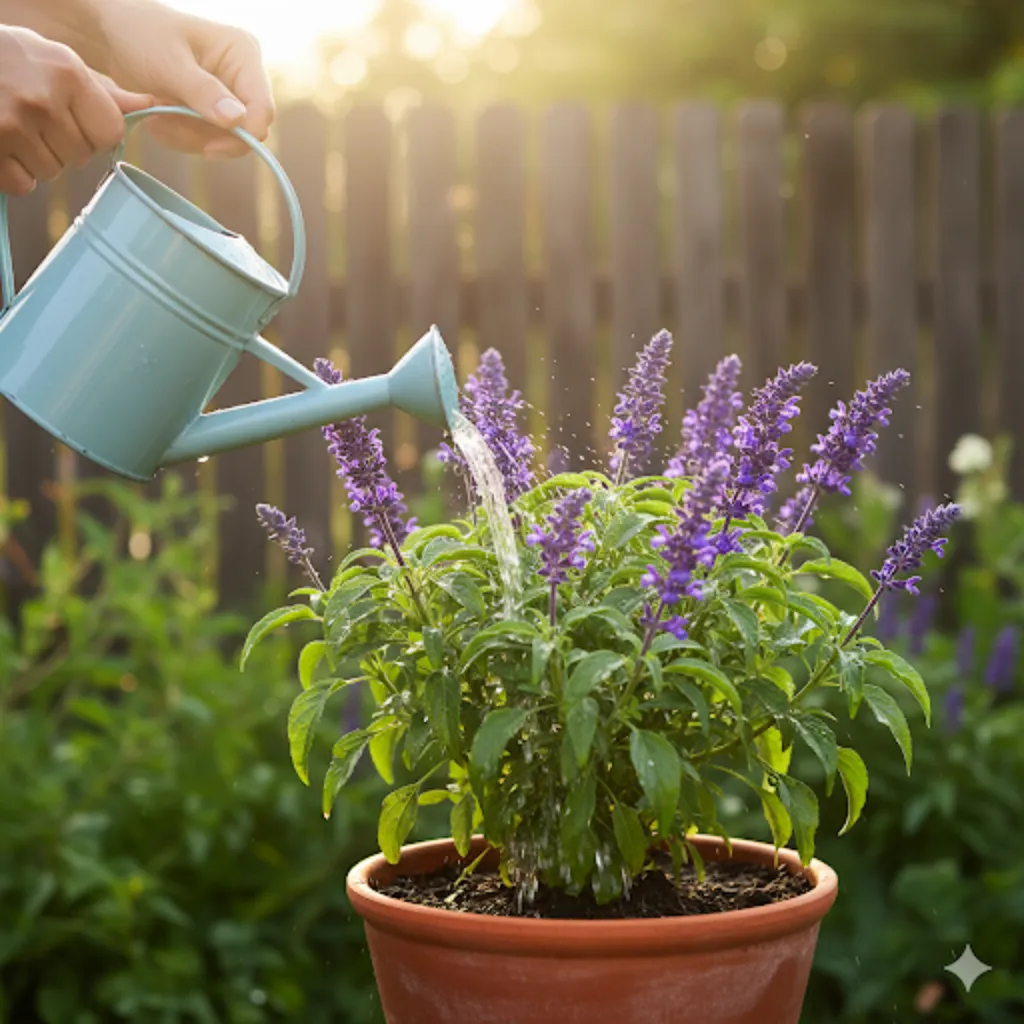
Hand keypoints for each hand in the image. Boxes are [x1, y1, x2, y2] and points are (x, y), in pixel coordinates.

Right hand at [0, 27, 150, 195]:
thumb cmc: (8, 58)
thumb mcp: (55, 60)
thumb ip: (100, 90)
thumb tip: (147, 105)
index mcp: (66, 75)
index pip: (110, 133)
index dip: (95, 133)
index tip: (76, 121)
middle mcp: (41, 102)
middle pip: (81, 156)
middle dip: (64, 145)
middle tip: (38, 120)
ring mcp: (11, 128)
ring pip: (52, 173)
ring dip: (37, 158)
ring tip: (17, 128)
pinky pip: (22, 185)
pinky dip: (14, 172)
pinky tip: (3, 145)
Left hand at [90, 0, 273, 157]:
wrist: (110, 34)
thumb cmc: (138, 33)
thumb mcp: (168, 62)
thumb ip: (202, 92)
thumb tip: (237, 120)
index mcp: (243, 53)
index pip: (261, 108)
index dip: (242, 135)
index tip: (208, 148)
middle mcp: (242, 76)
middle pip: (244, 131)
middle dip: (205, 136)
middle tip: (167, 123)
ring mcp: (228, 95)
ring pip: (224, 141)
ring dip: (187, 137)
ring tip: (156, 116)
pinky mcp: (212, 111)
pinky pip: (207, 141)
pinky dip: (181, 137)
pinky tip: (159, 118)